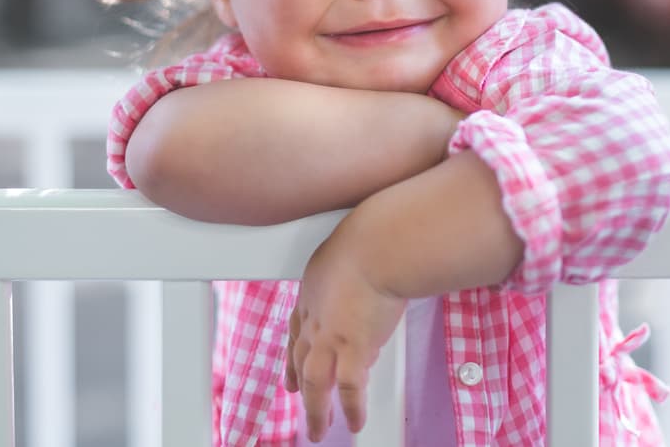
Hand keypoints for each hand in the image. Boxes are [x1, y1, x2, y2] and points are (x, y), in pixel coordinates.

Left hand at [285, 219, 405, 440]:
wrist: (376, 247)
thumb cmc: (368, 241)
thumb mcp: (345, 258)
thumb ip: (347, 281)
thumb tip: (362, 300)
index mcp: (310, 296)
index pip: (296, 333)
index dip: (294, 356)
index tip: (292, 373)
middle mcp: (315, 320)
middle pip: (301, 361)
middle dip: (301, 387)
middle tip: (300, 403)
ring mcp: (330, 337)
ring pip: (315, 383)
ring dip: (316, 410)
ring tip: (318, 430)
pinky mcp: (352, 349)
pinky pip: (348, 389)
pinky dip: (352, 408)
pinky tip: (355, 422)